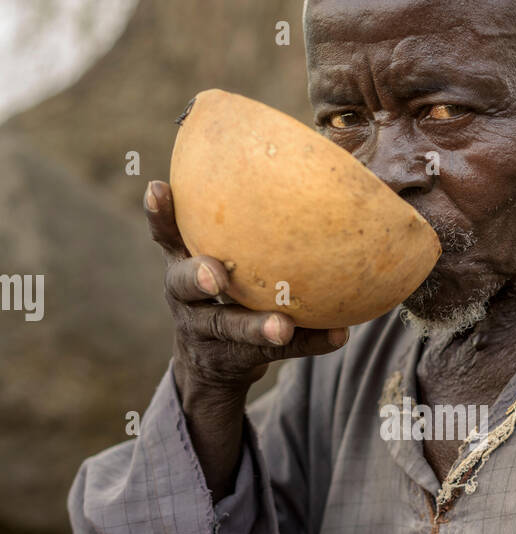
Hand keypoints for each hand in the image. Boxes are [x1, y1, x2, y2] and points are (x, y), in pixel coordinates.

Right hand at [144, 178, 348, 395]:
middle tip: (213, 275)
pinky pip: (279, 350)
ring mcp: (209, 332)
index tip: (158, 188)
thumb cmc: (225, 288)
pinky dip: (310, 342)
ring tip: (283, 325)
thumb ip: (238, 227)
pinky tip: (339, 335)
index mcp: (181, 263)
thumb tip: (314, 168)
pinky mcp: (239, 357)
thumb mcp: (217, 257)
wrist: (212, 365)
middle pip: (182, 286)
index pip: (166, 235)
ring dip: (256, 326)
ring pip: (230, 328)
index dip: (159, 214)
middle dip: (195, 277)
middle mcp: (186, 298)